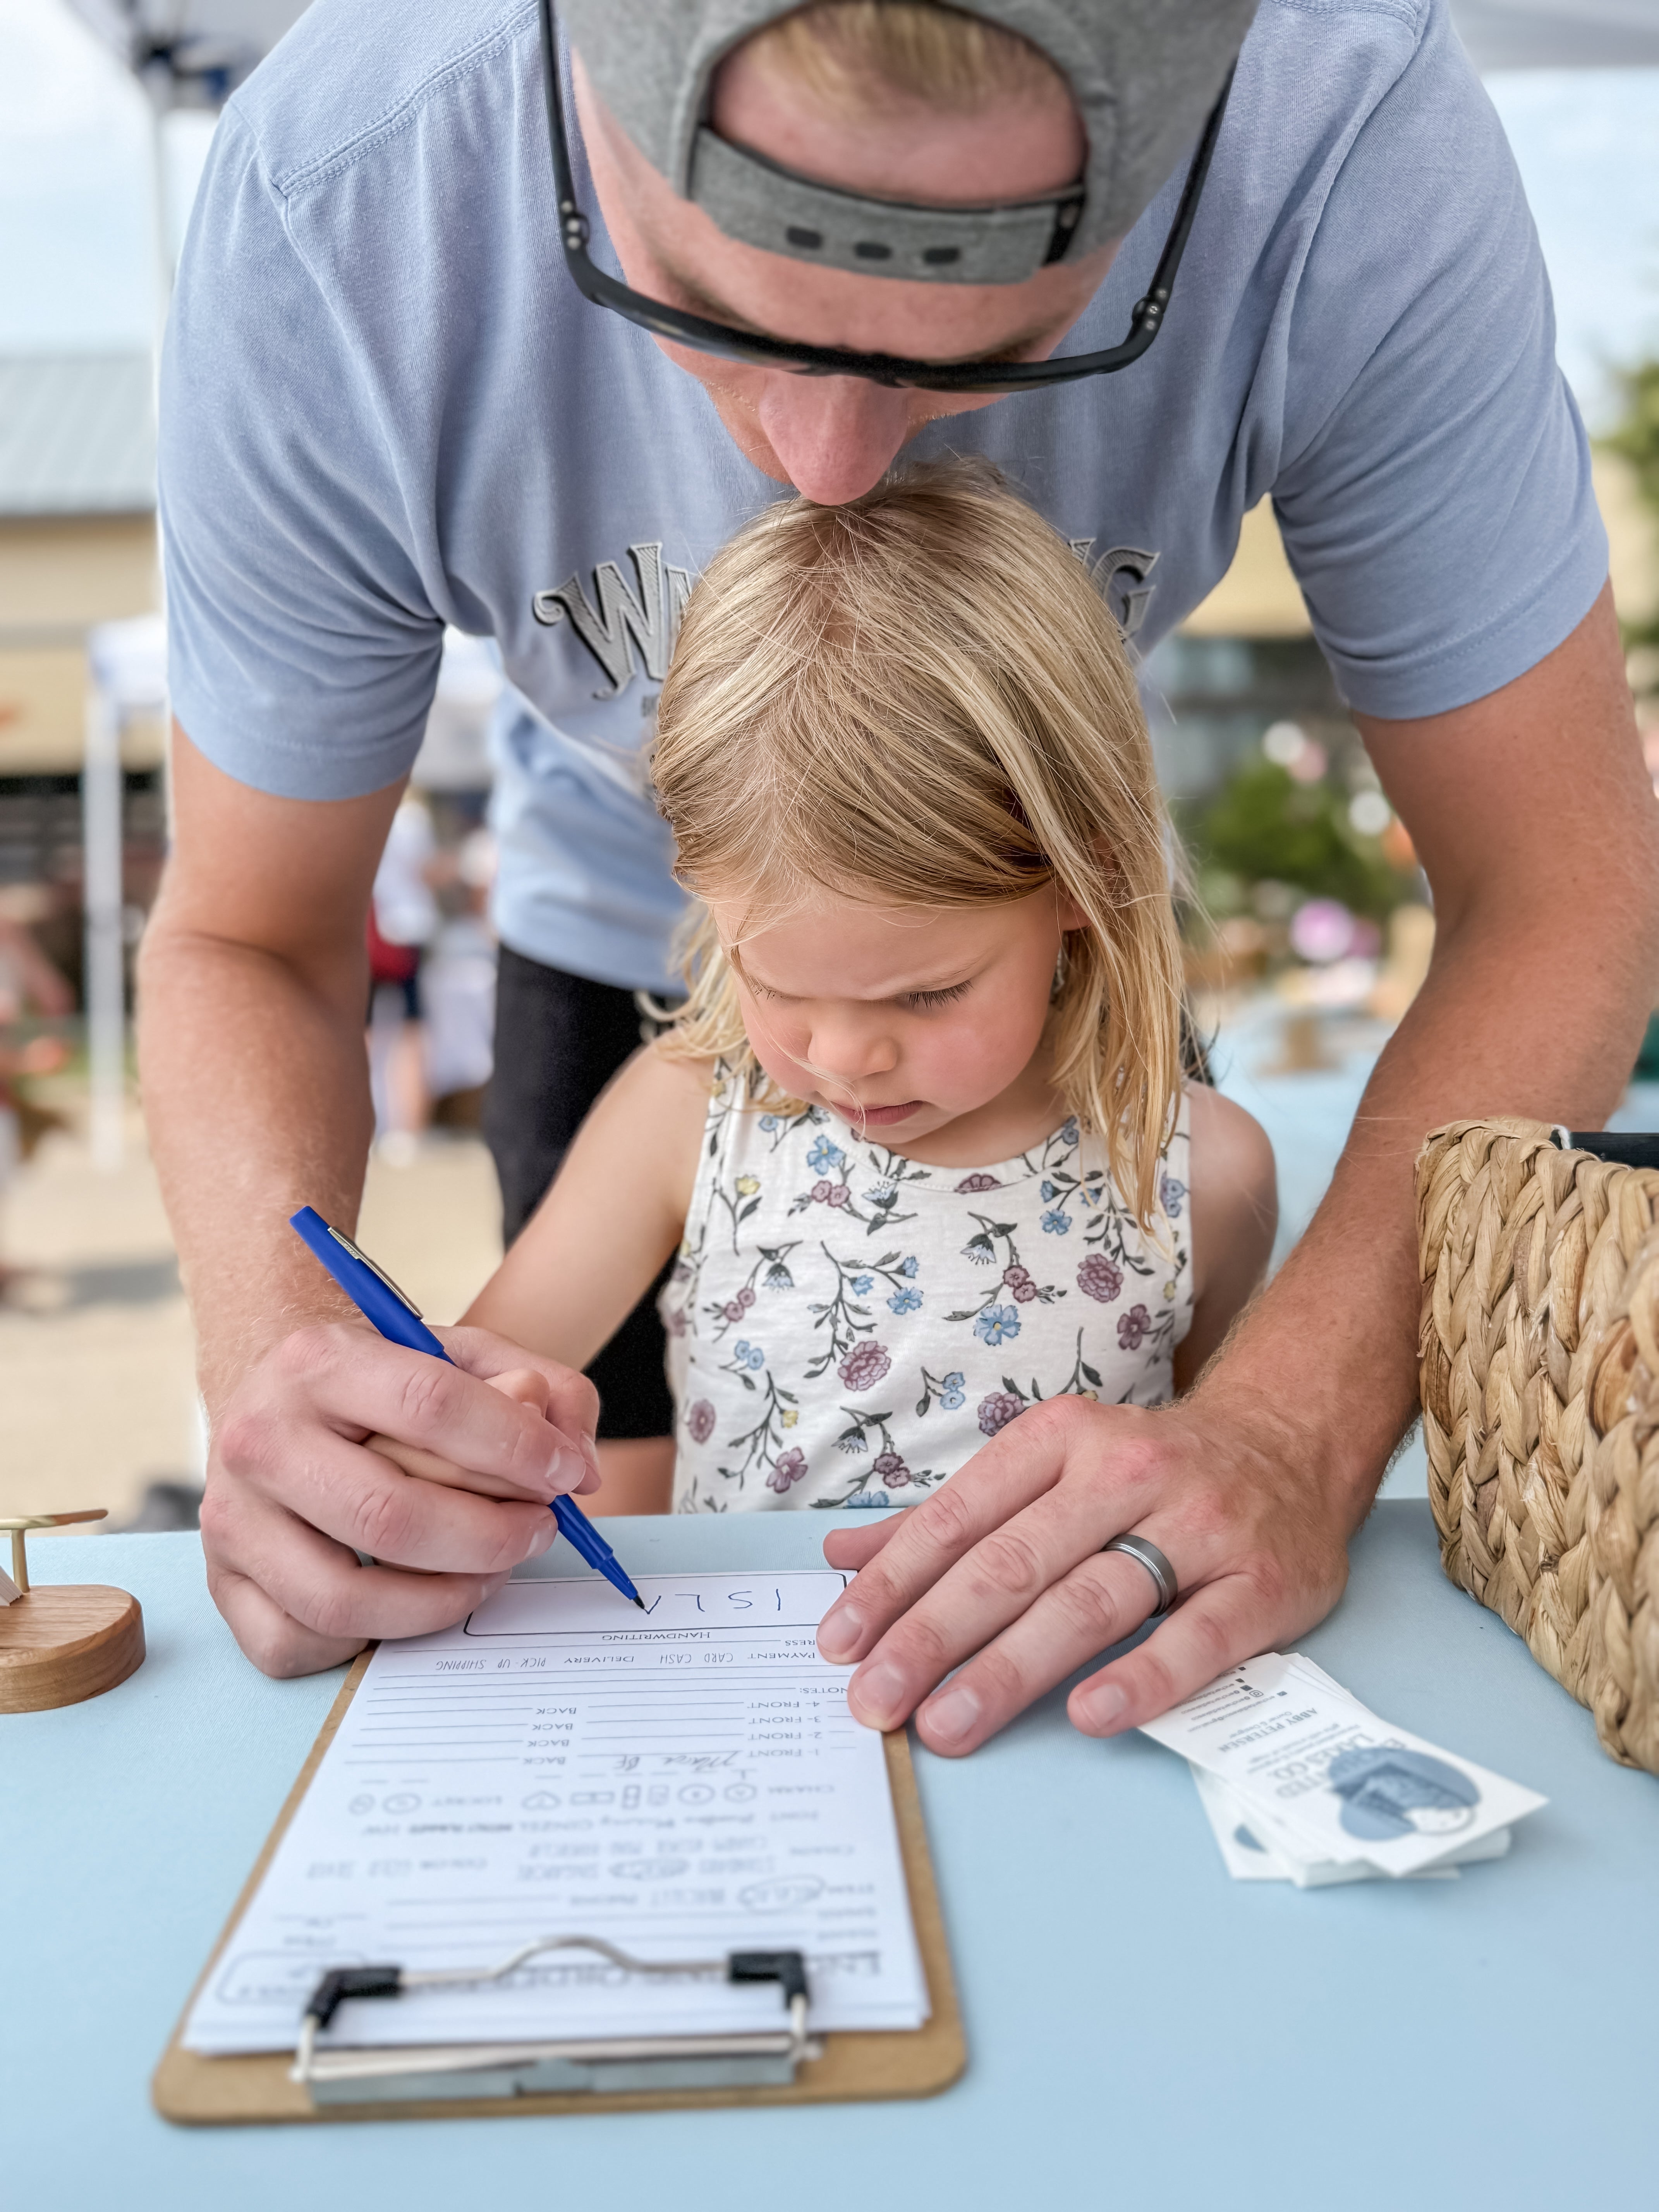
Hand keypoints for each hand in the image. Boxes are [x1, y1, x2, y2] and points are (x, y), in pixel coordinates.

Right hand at [201, 1322, 599, 1677]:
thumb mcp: (466, 1358)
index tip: (566, 1473)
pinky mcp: (221, 1582)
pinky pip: (297, 1642)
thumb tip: (578, 1465)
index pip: (431, 1405)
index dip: (516, 1449)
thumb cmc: (388, 1388)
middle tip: (537, 1531)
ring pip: (344, 1597)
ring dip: (442, 1599)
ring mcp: (232, 1517)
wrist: (284, 1400)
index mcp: (319, 1360)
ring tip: (488, 1571)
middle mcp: (259, 1437)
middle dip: (489, 1537)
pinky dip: (368, 1639)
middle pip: (390, 1515)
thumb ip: (542, 1391)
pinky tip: (409, 1599)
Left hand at [815, 1390, 1352, 1755]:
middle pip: (1014, 1563)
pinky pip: (1198, 1636)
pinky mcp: (1263, 1582)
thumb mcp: (1047, 1469)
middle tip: (875, 1701)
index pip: (959, 1519)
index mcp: (1061, 1440)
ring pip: (1092, 1600)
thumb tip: (843, 1560)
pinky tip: (1090, 1713)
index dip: (893, 1585)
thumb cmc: (1147, 1472)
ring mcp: (1200, 1527)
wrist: (1289, 1441)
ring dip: (1012, 1668)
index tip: (839, 1645)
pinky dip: (1143, 1676)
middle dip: (933, 1636)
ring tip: (948, 1723)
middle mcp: (1126, 1472)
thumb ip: (948, 1520)